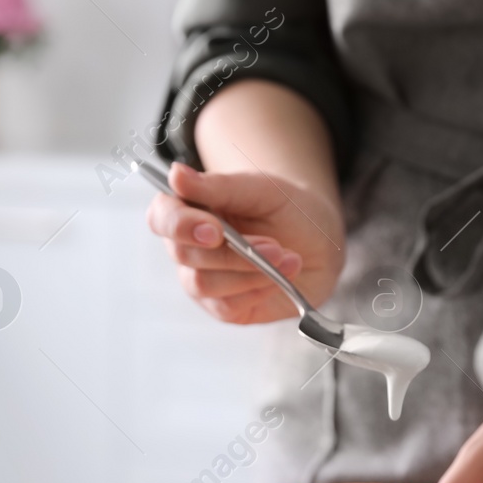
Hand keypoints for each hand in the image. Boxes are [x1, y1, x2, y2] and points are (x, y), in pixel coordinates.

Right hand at [146, 162, 344, 324]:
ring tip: (286, 257)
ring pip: (204, 283)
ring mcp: (201, 281)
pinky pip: (227, 305)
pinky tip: (281, 275)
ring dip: (250, 271)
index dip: (179, 225)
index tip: (215, 229)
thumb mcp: (259, 189)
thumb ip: (217, 185)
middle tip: (274, 245)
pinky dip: (258, 289)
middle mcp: (188, 248)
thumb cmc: (286, 210)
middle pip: (184, 255)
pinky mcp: (222, 307)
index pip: (161, 218)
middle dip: (232, 252)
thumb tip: (176, 175)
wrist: (321, 244)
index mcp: (188, 210)